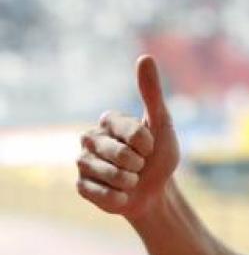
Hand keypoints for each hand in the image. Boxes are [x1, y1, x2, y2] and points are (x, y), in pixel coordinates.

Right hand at [77, 55, 180, 219]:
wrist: (154, 192)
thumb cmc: (159, 156)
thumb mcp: (162, 124)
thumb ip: (152, 92)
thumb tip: (145, 57)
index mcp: (109, 120)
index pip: (133, 132)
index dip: (148, 143)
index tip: (151, 146)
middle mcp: (90, 138)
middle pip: (119, 154)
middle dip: (138, 164)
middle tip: (140, 165)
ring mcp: (83, 163)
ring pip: (110, 175)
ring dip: (129, 181)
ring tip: (130, 179)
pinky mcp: (81, 187)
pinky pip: (101, 194)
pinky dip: (119, 197)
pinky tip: (121, 194)